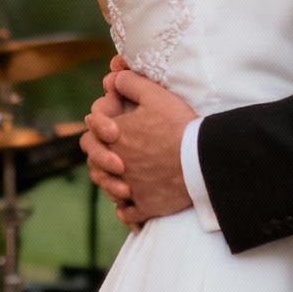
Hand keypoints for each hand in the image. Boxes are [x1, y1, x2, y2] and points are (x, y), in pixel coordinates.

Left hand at [84, 68, 196, 228]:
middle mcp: (117, 164)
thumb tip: (112, 79)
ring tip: (119, 178)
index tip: (113, 127)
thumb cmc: (178, 126)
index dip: (99, 127)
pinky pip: (128, 213)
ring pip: (109, 188)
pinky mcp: (146, 206)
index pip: (91, 133)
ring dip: (110, 183)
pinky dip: (126, 209)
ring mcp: (131, 188)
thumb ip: (130, 83)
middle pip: (95, 163)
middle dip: (100, 157)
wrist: (200, 160)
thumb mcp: (155, 95)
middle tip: (115, 155)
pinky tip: (130, 203)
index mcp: (115, 138)